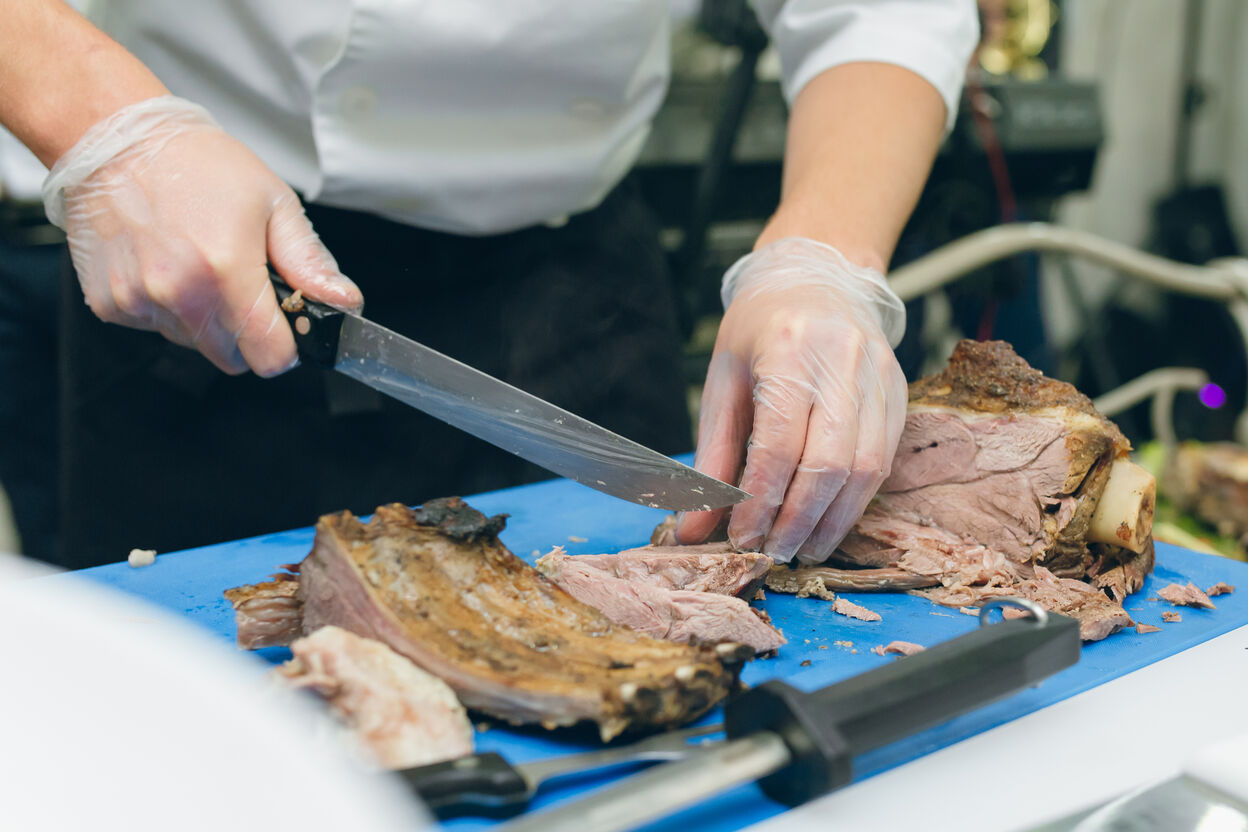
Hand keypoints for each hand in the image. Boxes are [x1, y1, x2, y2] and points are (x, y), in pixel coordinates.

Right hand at [43, 96, 360, 376]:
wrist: (120, 141)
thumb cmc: (199, 165)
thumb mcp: (274, 203)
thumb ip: (310, 261)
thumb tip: (343, 301)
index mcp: (227, 272)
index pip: (270, 357)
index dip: (286, 347)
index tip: (284, 327)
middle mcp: (180, 293)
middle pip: (232, 359)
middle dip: (247, 334)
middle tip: (241, 286)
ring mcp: (140, 301)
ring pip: (193, 344)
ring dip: (205, 319)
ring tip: (199, 265)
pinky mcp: (110, 303)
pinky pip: (154, 328)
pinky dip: (166, 307)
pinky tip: (166, 264)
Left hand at [675, 237, 907, 564]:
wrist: (815, 278)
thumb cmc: (759, 329)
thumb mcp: (723, 383)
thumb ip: (713, 457)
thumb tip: (693, 527)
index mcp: (788, 348)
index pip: (780, 444)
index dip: (761, 501)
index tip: (743, 536)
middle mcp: (842, 359)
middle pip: (827, 464)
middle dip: (798, 521)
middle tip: (773, 552)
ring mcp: (879, 375)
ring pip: (865, 469)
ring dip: (832, 520)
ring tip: (803, 547)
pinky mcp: (900, 390)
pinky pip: (885, 460)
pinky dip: (856, 500)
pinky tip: (830, 520)